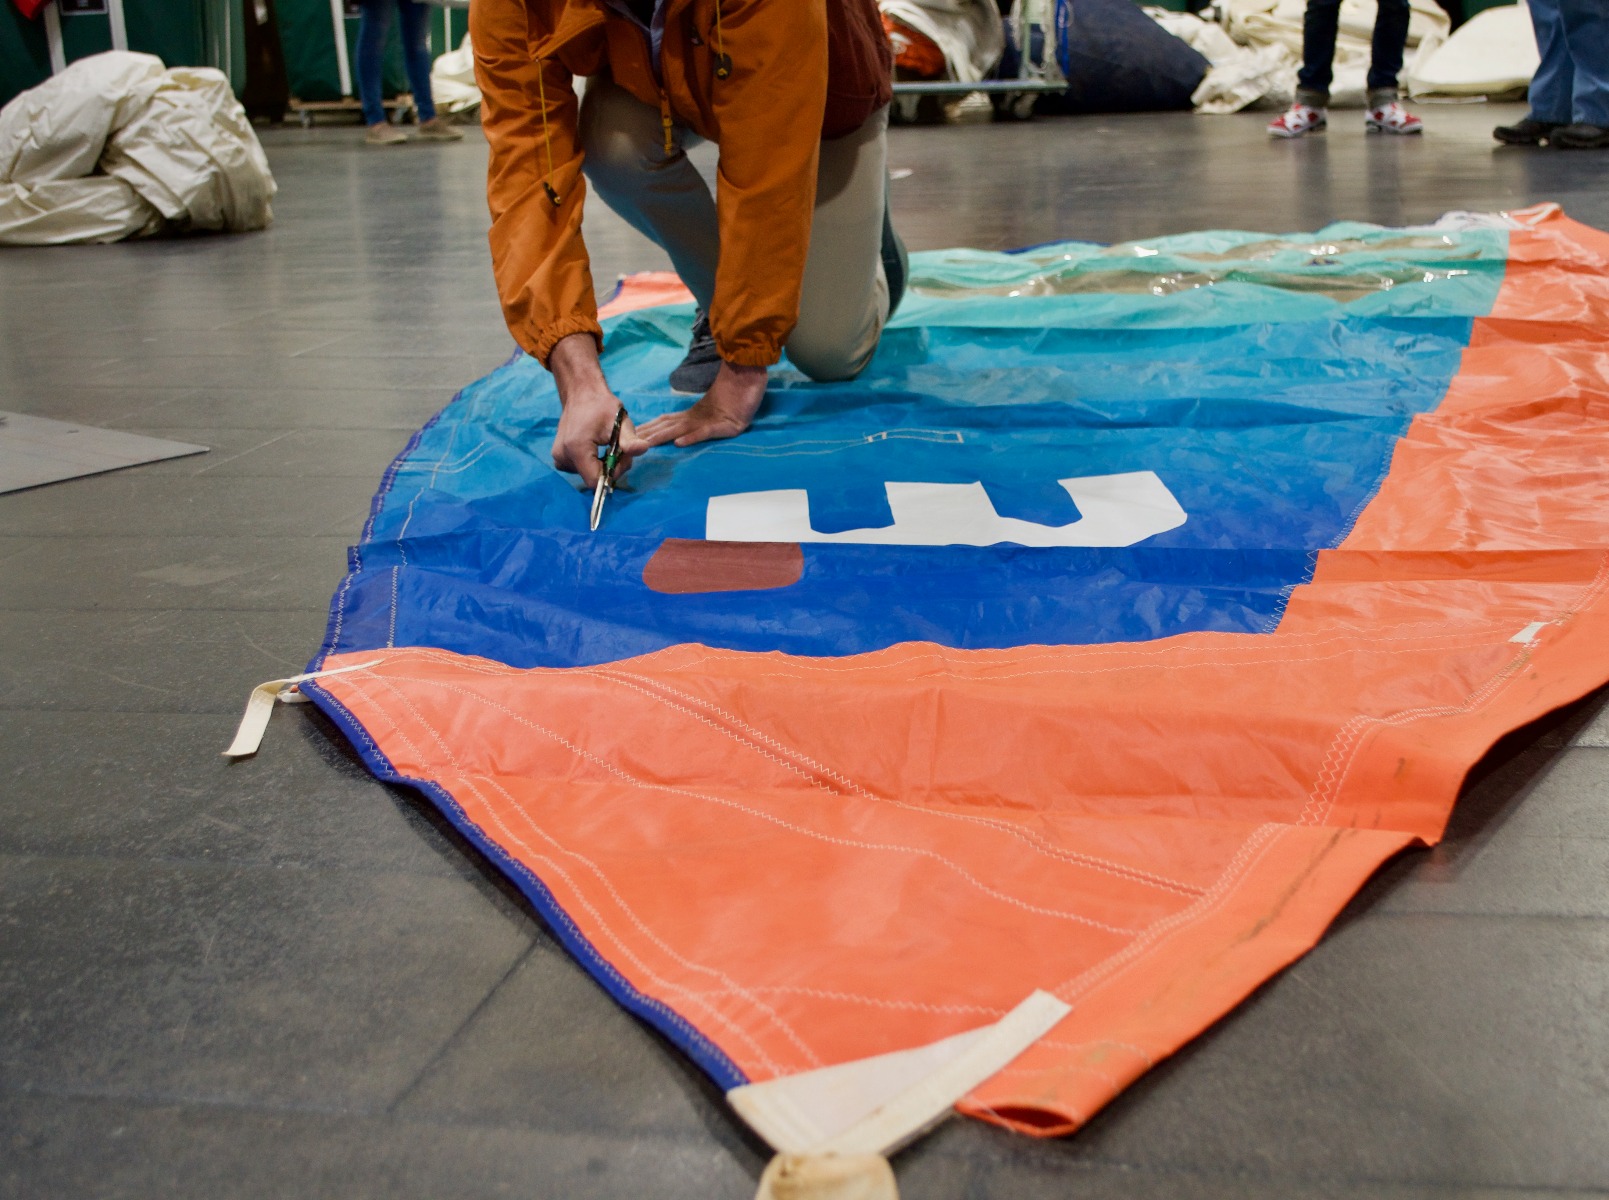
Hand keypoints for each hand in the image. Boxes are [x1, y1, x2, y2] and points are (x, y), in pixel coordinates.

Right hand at [548, 333, 648, 488]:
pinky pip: (580, 470)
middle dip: (610, 468)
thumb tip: (644, 448)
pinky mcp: (559, 458)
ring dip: (602, 465)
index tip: (620, 457)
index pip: (595, 481)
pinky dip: (592, 463)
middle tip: (618, 448)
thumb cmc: (602, 407)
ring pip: (587, 475)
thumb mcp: (620, 422)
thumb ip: (630, 440)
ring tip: (607, 445)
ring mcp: (558, 458)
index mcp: (576, 448)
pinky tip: (596, 448)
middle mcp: (562, 456)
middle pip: (592, 478)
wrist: (582, 394)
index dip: (612, 473)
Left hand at [640, 361, 766, 447]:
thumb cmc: (737, 390)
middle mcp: (696, 417)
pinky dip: (693, 437)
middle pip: (667, 427)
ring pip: (681, 429)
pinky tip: (680, 443)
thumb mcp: (716, 409)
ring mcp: (710, 420)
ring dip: (662, 437)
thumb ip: (700, 420)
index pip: (665, 423)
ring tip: (644, 444)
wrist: (752, 373)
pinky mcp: (725, 424)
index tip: (629, 435)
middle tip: (625, 443)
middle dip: (647, 436)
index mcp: (693, 415)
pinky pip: (707, 432)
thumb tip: (682, 432)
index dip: (647, 429)